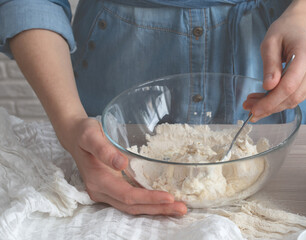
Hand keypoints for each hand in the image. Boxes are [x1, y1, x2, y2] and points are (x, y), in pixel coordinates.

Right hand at [62, 117, 186, 215]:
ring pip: (132, 207)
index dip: (148, 198)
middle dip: (158, 209)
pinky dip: (148, 202)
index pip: (127, 195)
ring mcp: (106, 192)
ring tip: (177, 208)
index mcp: (98, 180)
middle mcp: (101, 191)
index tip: (169, 197)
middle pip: (132, 207)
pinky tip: (163, 201)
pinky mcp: (112, 188)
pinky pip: (131, 200)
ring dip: (155, 209)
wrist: (74, 136)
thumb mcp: (91, 135)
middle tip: (182, 209)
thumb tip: (122, 163)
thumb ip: (104, 149)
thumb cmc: (84, 133)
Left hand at [243, 10, 305, 121]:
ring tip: (254, 104)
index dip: (271, 101)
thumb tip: (268, 87)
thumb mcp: (269, 43)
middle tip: (249, 109)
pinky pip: (297, 95)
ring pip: (296, 99)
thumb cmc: (284, 31)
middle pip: (294, 96)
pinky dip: (280, 100)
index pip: (290, 85)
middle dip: (270, 106)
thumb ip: (269, 65)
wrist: (301, 26)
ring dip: (273, 106)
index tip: (255, 109)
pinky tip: (265, 99)